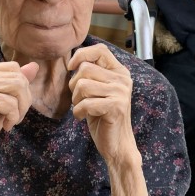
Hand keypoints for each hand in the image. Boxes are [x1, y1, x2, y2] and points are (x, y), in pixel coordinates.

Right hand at [0, 61, 37, 166]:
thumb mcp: (4, 98)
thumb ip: (17, 81)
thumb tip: (35, 65)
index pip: (14, 67)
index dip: (21, 88)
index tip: (11, 105)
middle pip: (19, 77)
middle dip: (24, 100)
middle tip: (13, 116)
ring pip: (19, 88)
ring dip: (20, 109)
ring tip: (9, 120)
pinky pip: (12, 104)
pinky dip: (13, 117)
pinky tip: (4, 126)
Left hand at [68, 44, 135, 164]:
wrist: (117, 145)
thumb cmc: (103, 117)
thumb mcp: (97, 91)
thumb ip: (91, 75)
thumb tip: (73, 60)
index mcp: (119, 72)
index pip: (100, 50)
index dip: (81, 55)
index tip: (71, 67)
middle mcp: (122, 79)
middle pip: (85, 69)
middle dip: (74, 85)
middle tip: (79, 100)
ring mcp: (121, 92)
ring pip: (83, 85)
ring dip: (76, 100)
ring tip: (82, 109)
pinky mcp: (116, 106)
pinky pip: (85, 103)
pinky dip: (78, 112)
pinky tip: (83, 117)